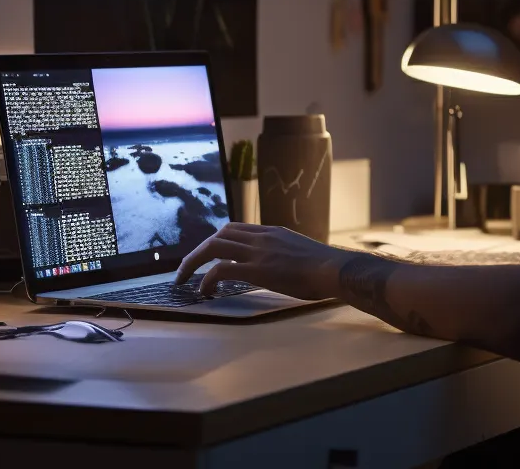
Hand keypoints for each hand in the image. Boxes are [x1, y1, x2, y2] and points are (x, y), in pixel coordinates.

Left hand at [173, 223, 357, 298]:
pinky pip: (221, 269)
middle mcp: (262, 237)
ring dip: (194, 261)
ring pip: (214, 247)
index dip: (217, 240)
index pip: (235, 228)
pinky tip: (204, 291)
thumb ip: (285, 254)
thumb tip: (281, 266)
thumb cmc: (325, 268)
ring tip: (184, 278)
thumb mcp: (300, 252)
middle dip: (199, 250)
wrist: (335, 269)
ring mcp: (258, 252)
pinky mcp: (257, 269)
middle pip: (220, 234)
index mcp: (271, 232)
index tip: (208, 253)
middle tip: (187, 267)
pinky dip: (208, 279)